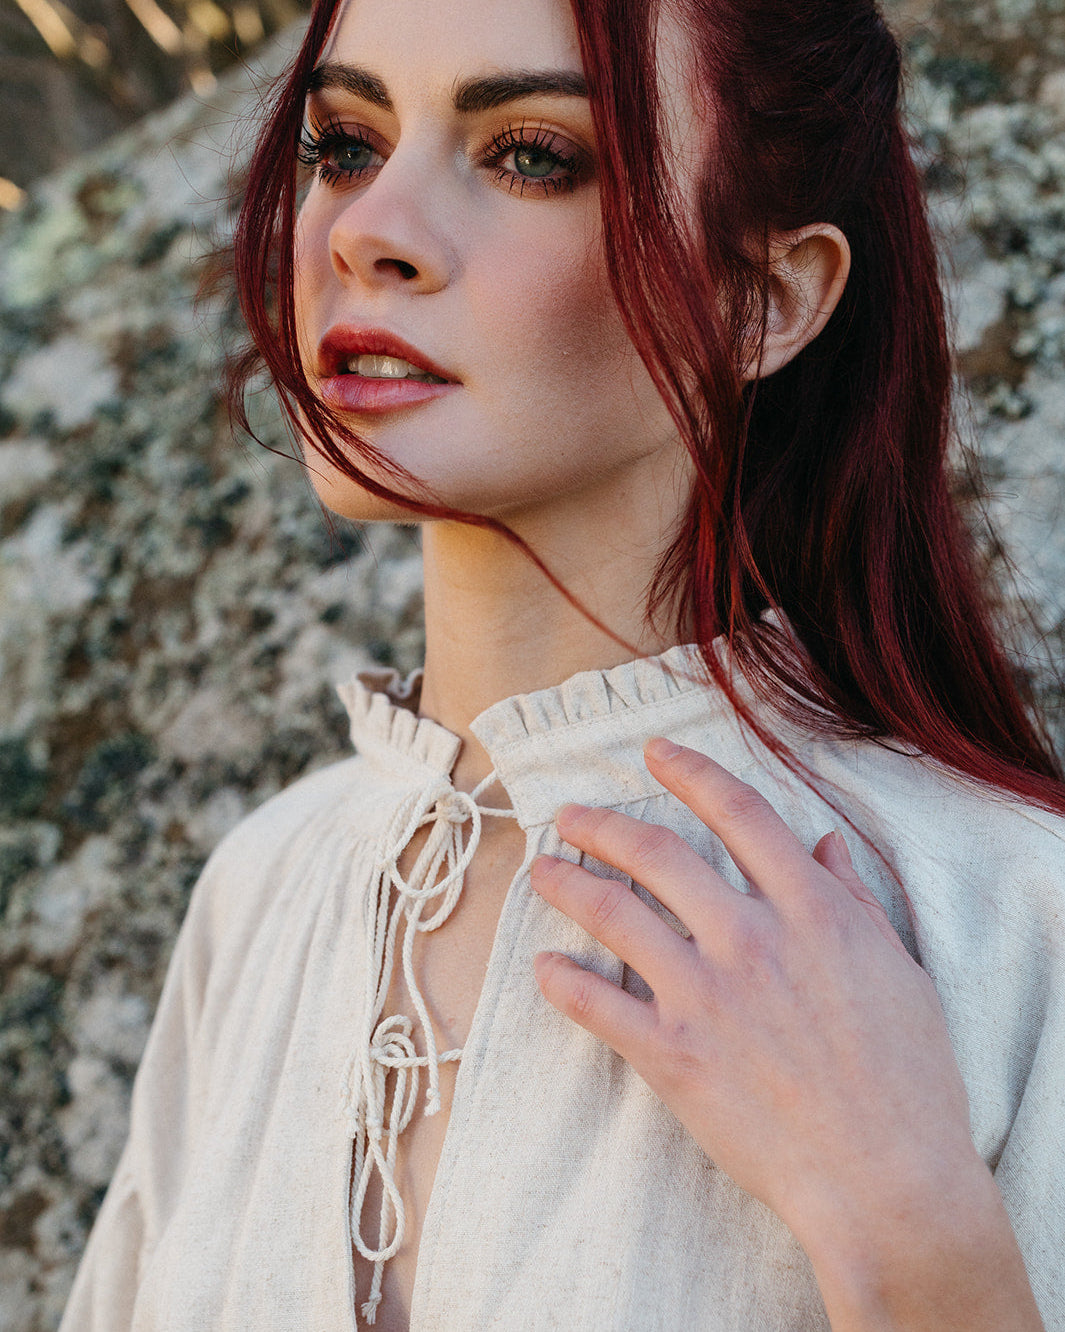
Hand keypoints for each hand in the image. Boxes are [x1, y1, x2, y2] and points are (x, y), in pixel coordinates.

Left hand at [530, 738, 1042, 1330]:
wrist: (887, 1180)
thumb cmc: (907, 1077)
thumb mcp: (899, 970)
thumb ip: (854, 900)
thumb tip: (825, 844)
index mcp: (811, 911)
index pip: (739, 814)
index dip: (691, 773)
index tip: (655, 754)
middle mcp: (750, 939)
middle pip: (659, 855)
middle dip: (605, 824)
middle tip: (571, 814)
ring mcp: (706, 996)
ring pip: (615, 916)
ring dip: (568, 884)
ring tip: (541, 869)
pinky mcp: (673, 1055)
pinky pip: (598, 1006)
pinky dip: (563, 982)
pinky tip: (544, 966)